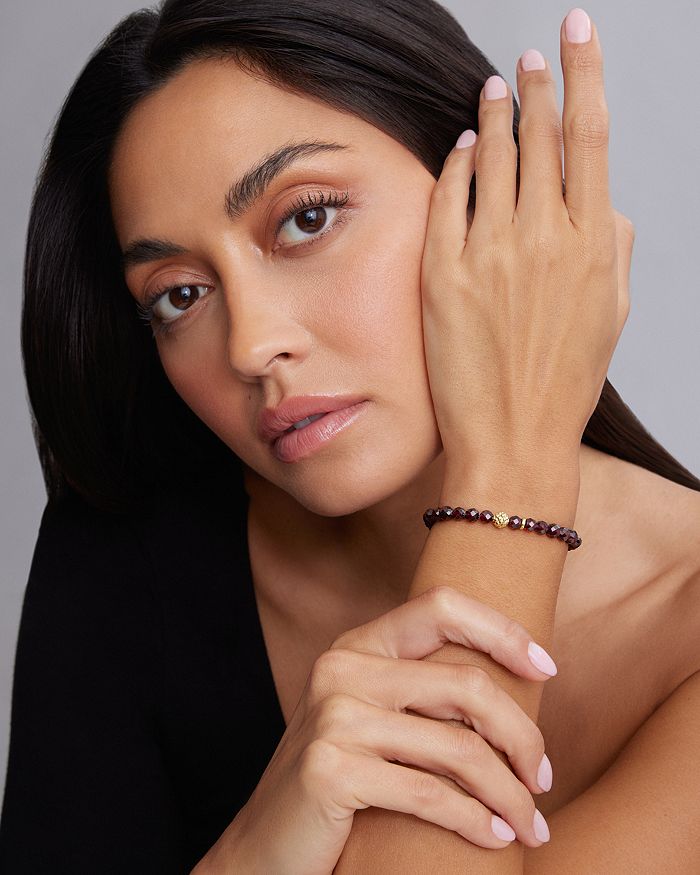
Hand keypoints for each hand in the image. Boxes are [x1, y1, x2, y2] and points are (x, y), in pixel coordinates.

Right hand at [195, 586, 556, 873]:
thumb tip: (516, 688)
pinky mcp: (330, 769)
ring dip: (511, 794)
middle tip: (544, 777)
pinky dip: (476, 821)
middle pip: (465, 684)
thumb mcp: (374, 720)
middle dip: (522, 736)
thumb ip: (422, 692)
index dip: (501, 630)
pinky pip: (431, 795)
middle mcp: (342, 668)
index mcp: (356, 646)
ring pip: (459, 748)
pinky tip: (495, 837)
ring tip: (531, 823)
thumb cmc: (338, 782)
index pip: (440, 607)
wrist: (264, 849)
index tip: (545, 667)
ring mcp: (333, 716)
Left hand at [420, 10, 633, 466]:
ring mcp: (488, 254)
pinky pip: (448, 201)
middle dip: (536, 86)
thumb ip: (612, 246)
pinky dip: (456, 167)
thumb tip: (601, 198)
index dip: (583, 74)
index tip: (576, 35)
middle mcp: (542, 238)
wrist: (513, 439)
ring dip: (494, 116)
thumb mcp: (610, 313)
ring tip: (493, 89)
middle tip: (529, 59)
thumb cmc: (565, 382)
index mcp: (593, 244)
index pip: (589, 135)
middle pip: (539, 137)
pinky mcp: (443, 274)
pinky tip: (462, 148)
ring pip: (493, 159)